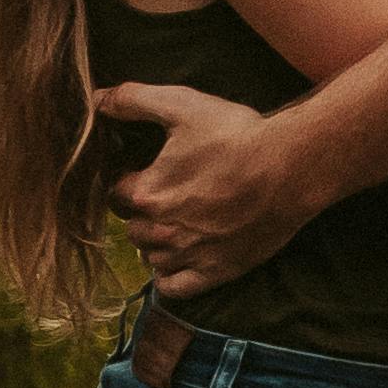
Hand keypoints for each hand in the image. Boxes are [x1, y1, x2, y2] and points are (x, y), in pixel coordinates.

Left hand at [89, 80, 297, 299]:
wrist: (291, 168)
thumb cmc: (236, 135)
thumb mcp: (182, 105)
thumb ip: (133, 100)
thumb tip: (96, 100)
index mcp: (147, 194)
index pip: (115, 195)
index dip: (129, 181)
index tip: (145, 172)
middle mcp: (162, 231)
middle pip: (132, 228)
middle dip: (142, 212)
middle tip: (167, 194)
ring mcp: (189, 256)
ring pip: (150, 257)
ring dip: (156, 241)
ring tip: (178, 221)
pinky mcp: (215, 272)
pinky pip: (173, 287)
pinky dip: (169, 275)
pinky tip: (180, 257)